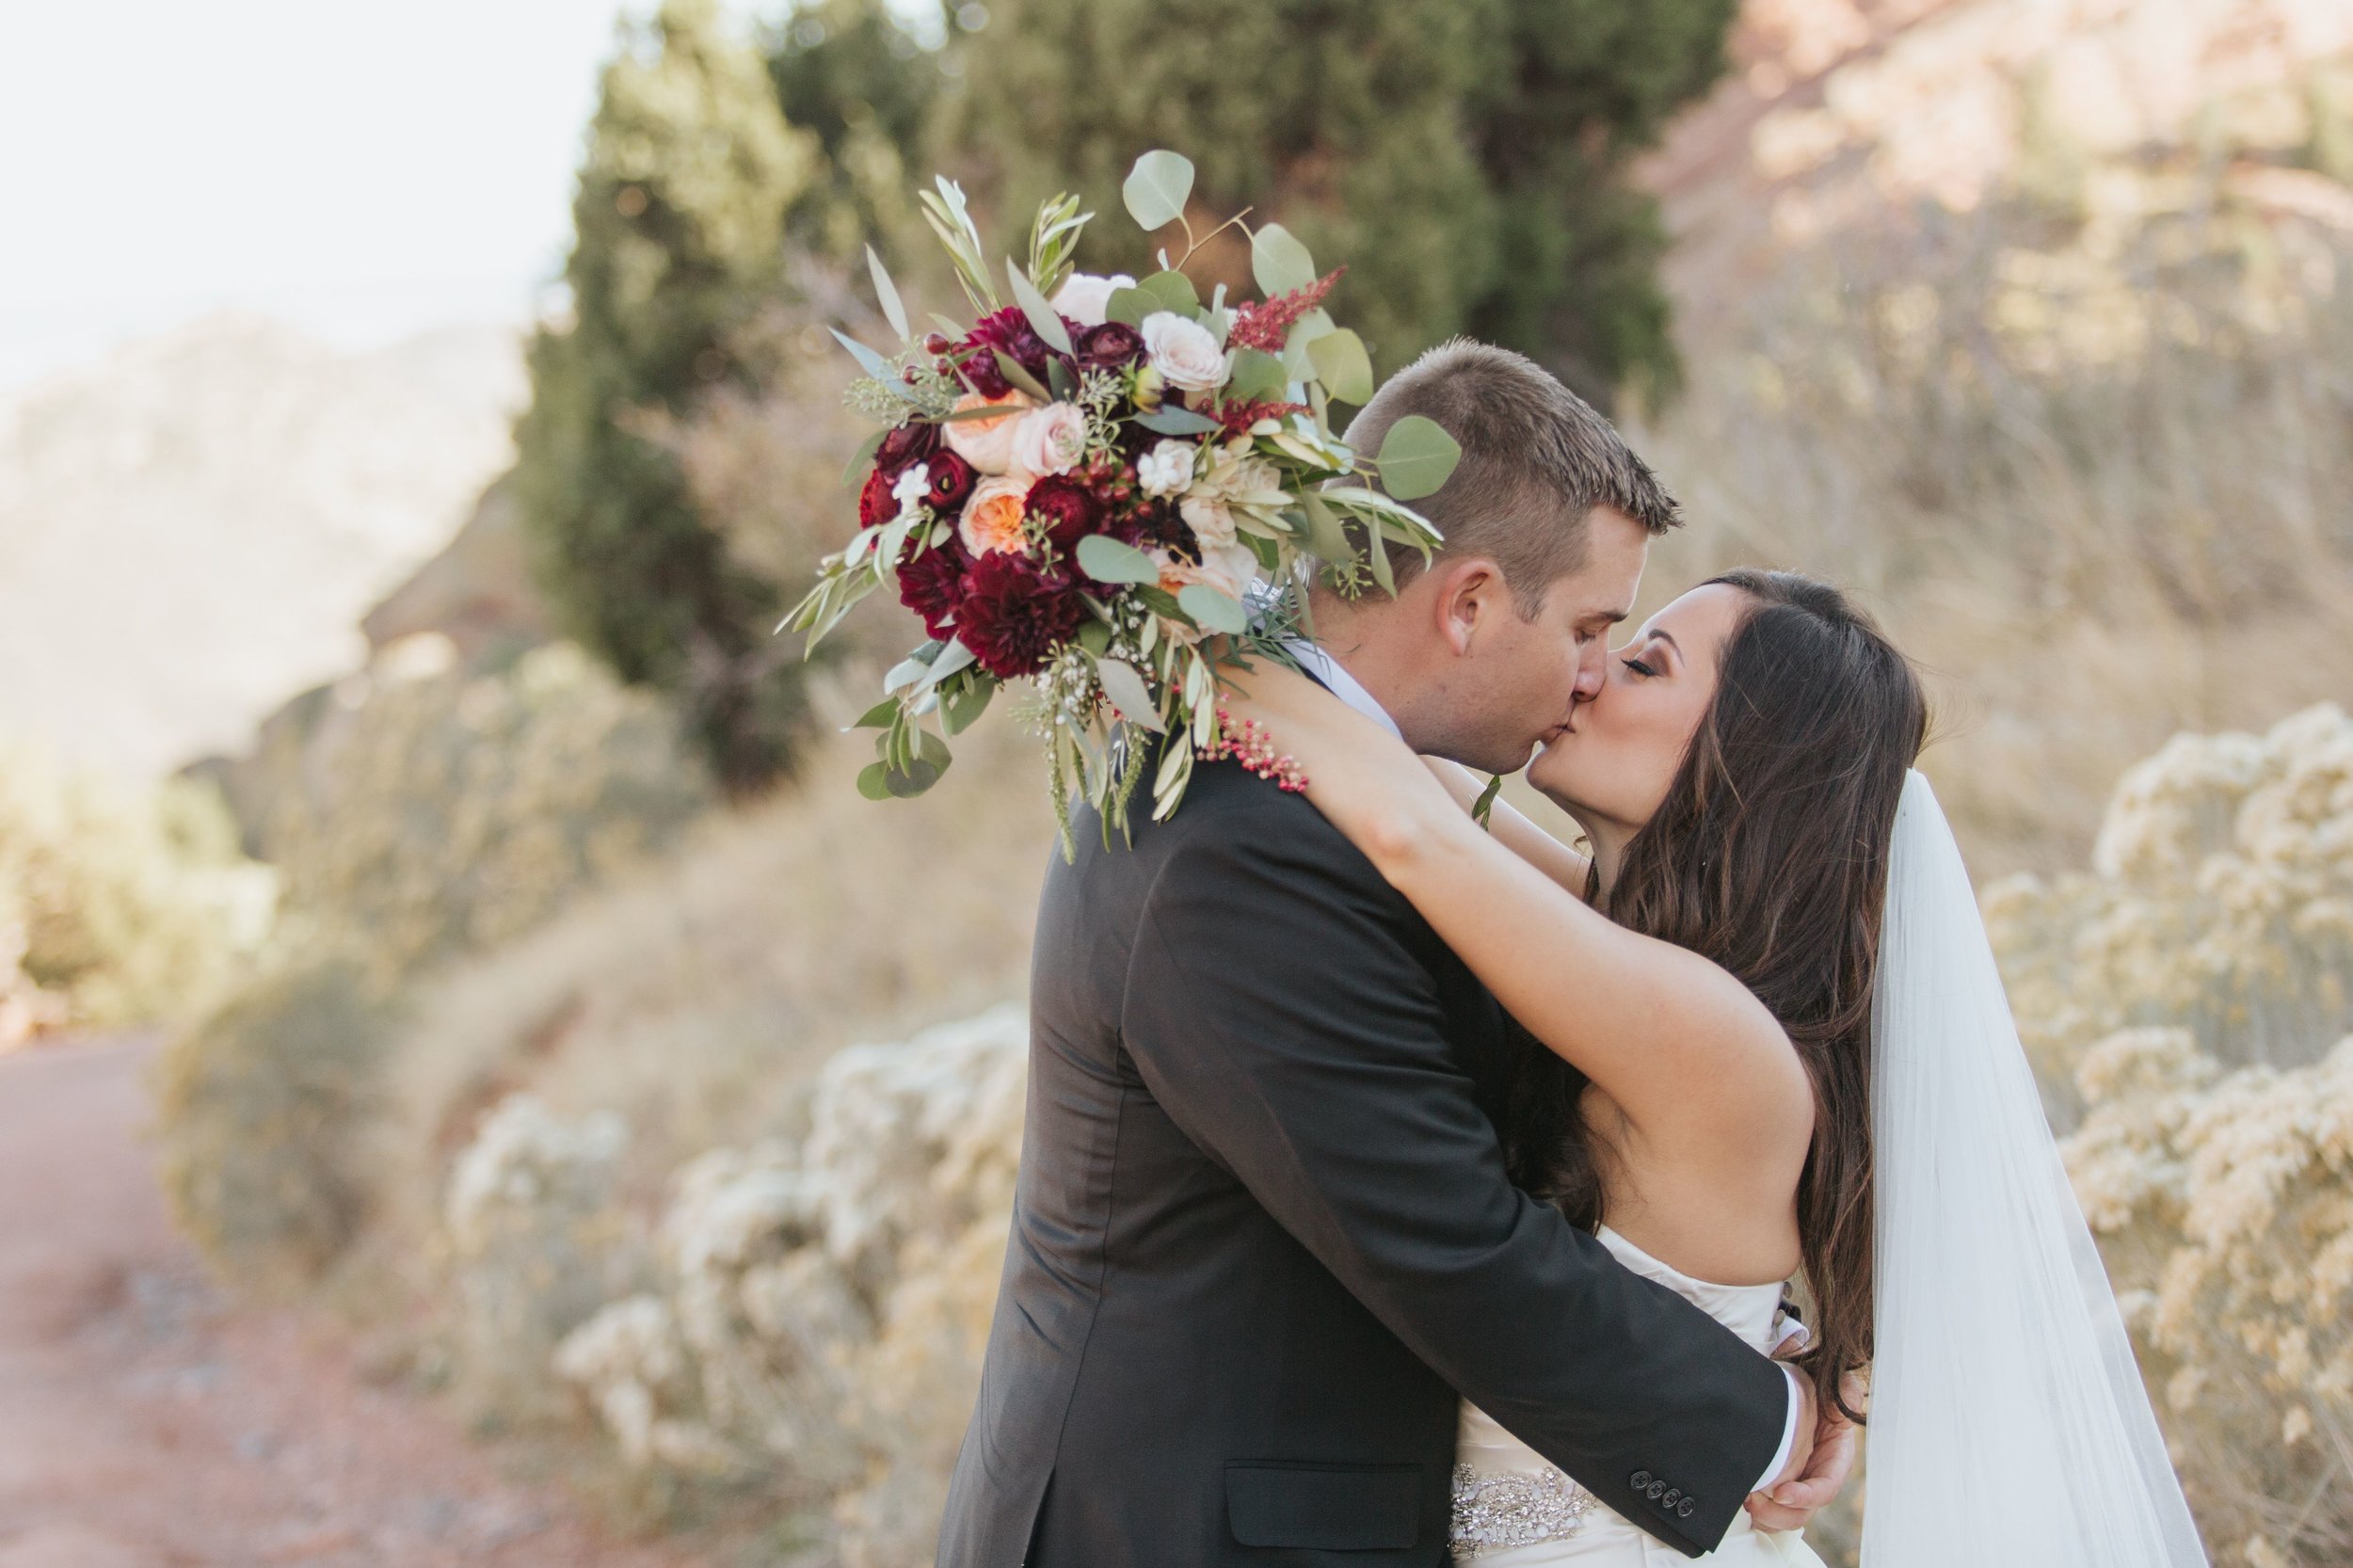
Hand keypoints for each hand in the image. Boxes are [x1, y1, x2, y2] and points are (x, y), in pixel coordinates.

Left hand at [1744, 1360, 1862, 1533]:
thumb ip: (1844, 1392)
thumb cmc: (1815, 1390)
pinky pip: (1768, 1510)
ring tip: (1746, 1500)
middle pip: (1801, 1512)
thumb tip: (1849, 1391)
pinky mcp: (1774, 1485)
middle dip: (1777, 1513)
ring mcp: (1795, 1484)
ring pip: (1783, 1517)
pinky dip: (1756, 1513)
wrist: (1792, 1390)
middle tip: (1753, 1500)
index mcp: (1835, 1459)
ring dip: (1764, 1516)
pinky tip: (1740, 1501)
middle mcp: (1815, 1477)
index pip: (1825, 1489)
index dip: (1805, 1496)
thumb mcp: (1834, 1388)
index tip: (1781, 1494)